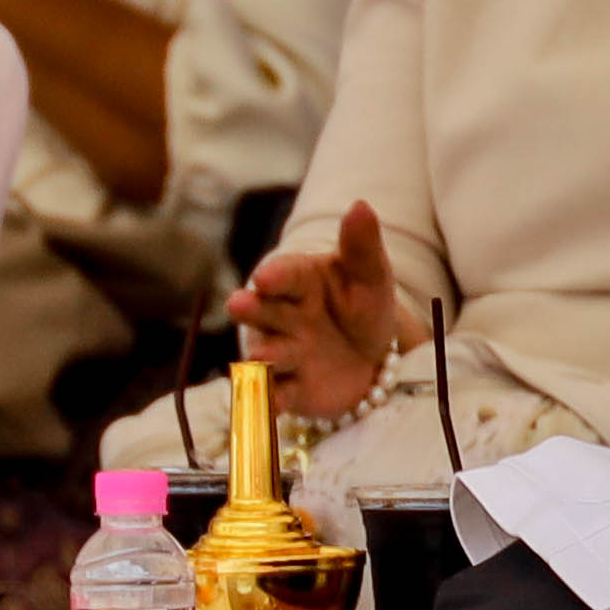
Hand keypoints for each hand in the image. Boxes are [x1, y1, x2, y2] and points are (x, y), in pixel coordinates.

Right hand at [228, 197, 420, 424]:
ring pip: (268, 354)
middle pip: (262, 312)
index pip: (284, 275)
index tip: (267, 276)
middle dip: (251, 309)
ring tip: (263, 356)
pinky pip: (278, 396)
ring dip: (264, 356)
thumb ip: (361, 246)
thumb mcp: (370, 276)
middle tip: (239, 304)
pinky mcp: (289, 390)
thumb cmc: (361, 306)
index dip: (276, 276)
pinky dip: (273, 401)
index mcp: (298, 282)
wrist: (370, 358)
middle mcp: (282, 317)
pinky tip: (273, 404)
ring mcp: (284, 354)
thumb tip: (360, 205)